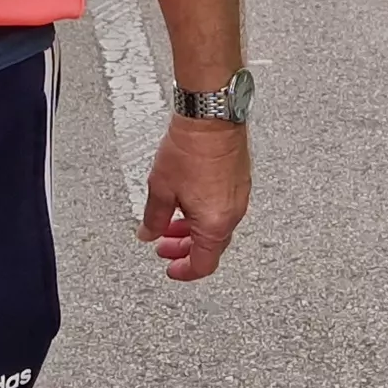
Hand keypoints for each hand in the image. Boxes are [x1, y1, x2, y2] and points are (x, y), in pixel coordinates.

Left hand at [141, 115, 250, 282]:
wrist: (211, 117)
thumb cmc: (191, 149)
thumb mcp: (161, 188)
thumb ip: (153, 218)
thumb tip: (148, 233)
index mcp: (214, 224)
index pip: (202, 264)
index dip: (184, 271)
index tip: (171, 268)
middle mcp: (232, 214)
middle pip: (210, 247)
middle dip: (184, 248)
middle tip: (164, 246)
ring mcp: (238, 196)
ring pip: (215, 226)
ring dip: (192, 229)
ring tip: (170, 221)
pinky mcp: (239, 180)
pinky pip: (222, 208)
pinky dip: (203, 212)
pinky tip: (186, 201)